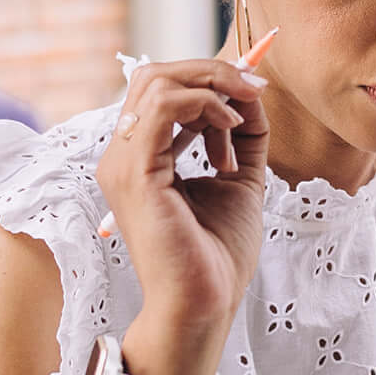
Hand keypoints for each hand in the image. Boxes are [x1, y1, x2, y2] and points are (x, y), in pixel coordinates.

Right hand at [94, 55, 270, 367]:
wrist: (204, 303)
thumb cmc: (216, 254)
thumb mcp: (238, 179)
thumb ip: (242, 135)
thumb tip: (251, 93)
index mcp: (141, 157)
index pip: (159, 90)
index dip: (208, 80)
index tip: (253, 93)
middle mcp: (123, 156)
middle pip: (153, 75)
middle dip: (210, 71)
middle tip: (253, 87)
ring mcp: (122, 163)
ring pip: (156, 82)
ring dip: (210, 83)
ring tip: (243, 110)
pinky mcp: (134, 174)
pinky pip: (161, 107)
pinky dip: (203, 103)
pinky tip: (230, 126)